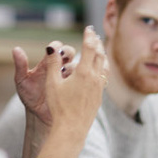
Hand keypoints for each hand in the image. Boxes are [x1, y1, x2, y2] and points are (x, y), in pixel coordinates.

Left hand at [12, 42, 75, 123]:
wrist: (39, 115)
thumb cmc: (30, 96)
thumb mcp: (22, 81)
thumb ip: (20, 65)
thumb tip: (16, 49)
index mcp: (48, 63)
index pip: (55, 48)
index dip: (55, 47)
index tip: (53, 50)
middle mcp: (60, 67)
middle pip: (70, 53)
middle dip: (68, 52)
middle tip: (63, 58)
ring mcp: (69, 78)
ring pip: (78, 66)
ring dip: (74, 67)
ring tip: (66, 73)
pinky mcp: (76, 88)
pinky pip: (83, 80)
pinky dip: (82, 78)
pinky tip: (76, 82)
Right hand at [23, 26, 107, 157]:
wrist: (71, 129)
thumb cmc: (59, 107)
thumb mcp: (52, 84)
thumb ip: (53, 64)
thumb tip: (52, 48)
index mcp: (83, 73)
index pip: (89, 48)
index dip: (89, 36)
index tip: (89, 28)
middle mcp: (94, 78)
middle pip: (100, 54)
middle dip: (96, 42)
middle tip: (94, 34)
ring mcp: (99, 88)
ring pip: (104, 65)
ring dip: (102, 54)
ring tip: (99, 48)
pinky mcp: (99, 97)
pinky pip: (104, 76)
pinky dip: (103, 66)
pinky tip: (99, 69)